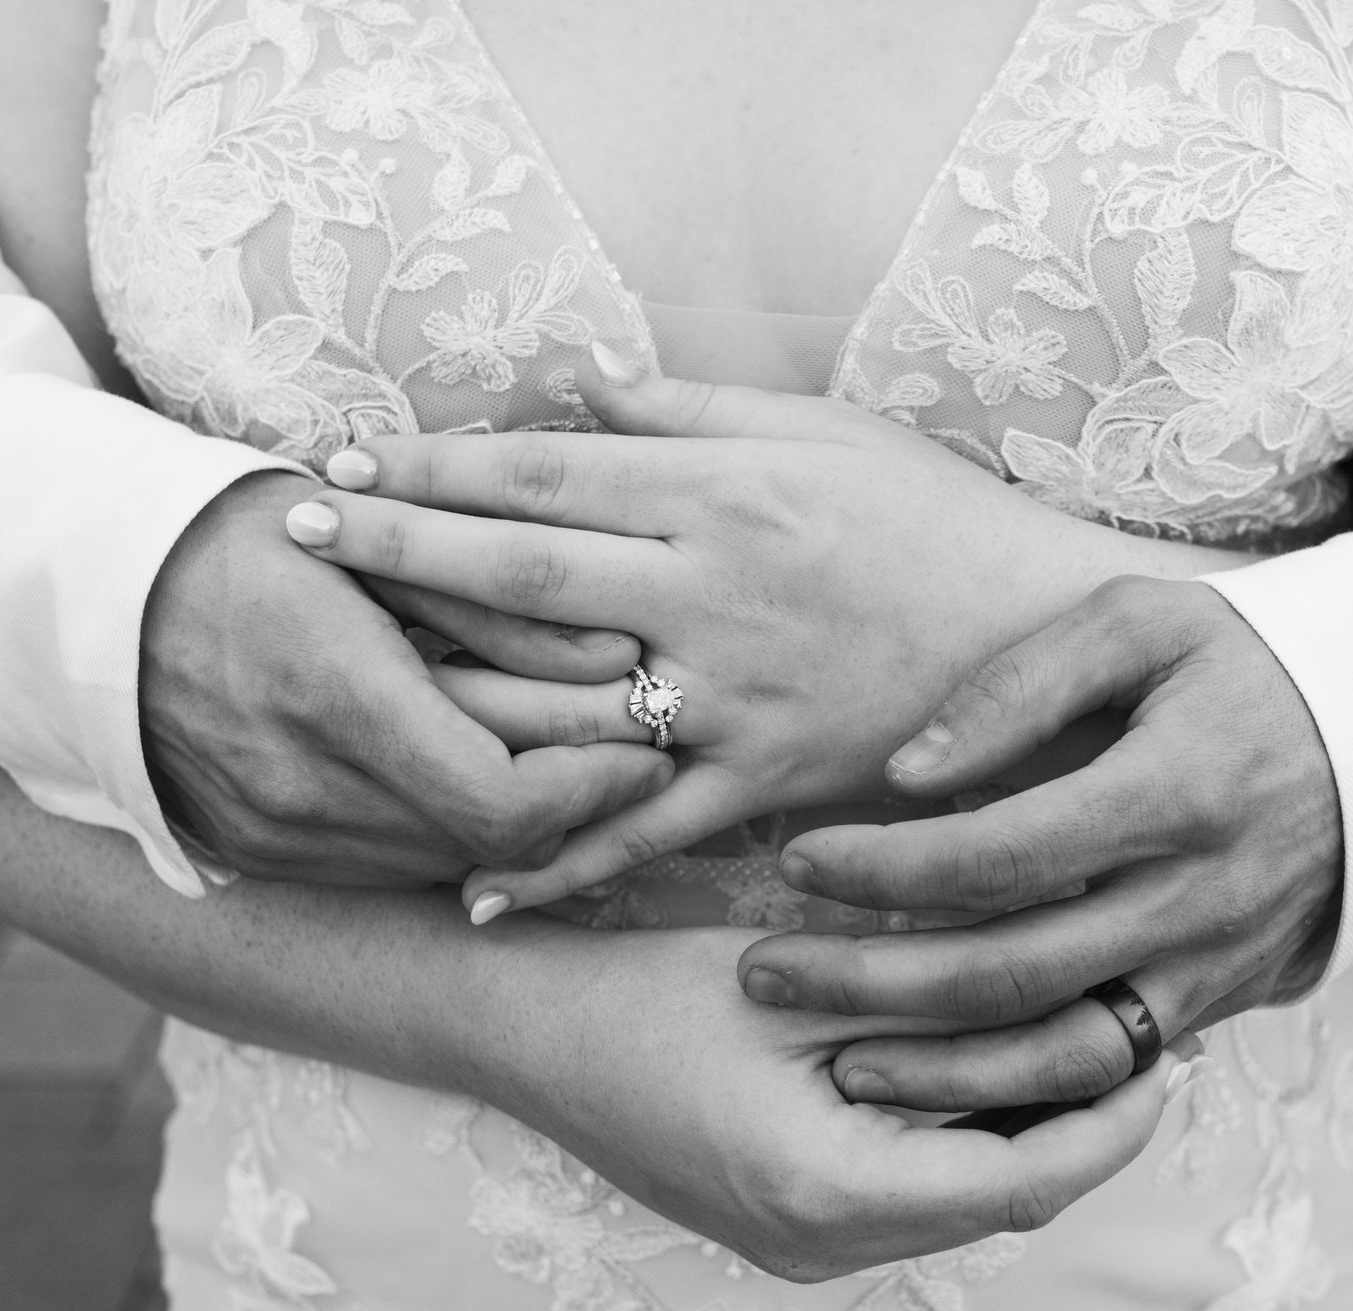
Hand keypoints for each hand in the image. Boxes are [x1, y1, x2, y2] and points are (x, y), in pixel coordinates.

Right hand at [141, 470, 671, 883]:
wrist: (90, 598)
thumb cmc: (246, 540)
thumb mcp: (374, 540)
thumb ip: (498, 606)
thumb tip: (621, 656)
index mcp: (339, 699)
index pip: (507, 802)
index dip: (594, 786)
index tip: (646, 743)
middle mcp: (307, 789)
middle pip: (493, 843)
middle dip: (580, 800)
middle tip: (640, 748)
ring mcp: (281, 835)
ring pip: (452, 863)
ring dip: (522, 821)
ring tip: (572, 757)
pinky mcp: (267, 855)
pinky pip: (394, 865)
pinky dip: (452, 829)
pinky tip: (480, 774)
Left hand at [281, 347, 1239, 914]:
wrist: (1062, 645)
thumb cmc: (947, 526)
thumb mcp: (833, 436)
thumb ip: (697, 410)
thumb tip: (576, 382)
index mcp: (725, 489)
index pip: (544, 468)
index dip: (433, 464)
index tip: (345, 460)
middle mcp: (710, 586)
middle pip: (517, 566)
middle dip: (394, 549)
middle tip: (290, 538)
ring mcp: (732, 694)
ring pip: (557, 699)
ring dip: (437, 695)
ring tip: (338, 693)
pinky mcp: (765, 784)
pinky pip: (642, 831)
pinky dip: (558, 863)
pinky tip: (471, 886)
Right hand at [454, 924, 1194, 1281]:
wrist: (523, 1034)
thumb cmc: (649, 991)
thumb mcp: (808, 977)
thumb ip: (935, 993)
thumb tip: (1072, 972)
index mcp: (830, 1192)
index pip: (1026, 1182)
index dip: (1113, 1125)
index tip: (1170, 1053)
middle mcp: (823, 1246)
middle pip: (1006, 1203)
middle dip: (1090, 1128)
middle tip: (1153, 1040)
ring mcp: (804, 1249)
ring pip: (966, 1205)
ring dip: (1034, 1133)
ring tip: (1093, 1043)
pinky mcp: (790, 1227)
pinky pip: (916, 1195)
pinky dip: (970, 1137)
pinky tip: (998, 1065)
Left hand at [731, 576, 1341, 1112]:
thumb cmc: (1242, 663)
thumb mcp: (1140, 622)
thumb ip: (1021, 686)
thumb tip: (904, 775)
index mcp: (1177, 792)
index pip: (1001, 855)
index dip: (886, 869)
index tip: (798, 858)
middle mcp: (1197, 898)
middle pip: (1010, 972)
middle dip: (871, 983)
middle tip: (764, 975)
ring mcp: (1211, 967)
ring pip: (1059, 1055)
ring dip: (937, 1073)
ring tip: (834, 1062)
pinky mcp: (1216, 1007)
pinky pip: (1107, 1075)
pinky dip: (1017, 1098)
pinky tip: (935, 1087)